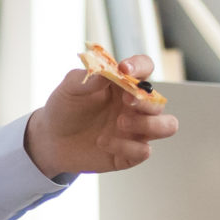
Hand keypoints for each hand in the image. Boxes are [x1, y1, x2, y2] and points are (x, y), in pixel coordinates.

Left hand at [25, 54, 179, 178]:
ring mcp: (135, 130)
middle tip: (126, 102)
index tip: (124, 69)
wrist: (51, 140)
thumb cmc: (64, 108)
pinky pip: (144, 151)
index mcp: (124, 84)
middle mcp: (135, 106)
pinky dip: (125, 147)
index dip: (140, 66)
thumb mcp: (70, 87)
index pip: (145, 68)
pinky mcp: (130, 153)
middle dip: (147, 102)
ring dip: (149, 124)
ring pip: (168, 126)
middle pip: (160, 101)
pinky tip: (103, 143)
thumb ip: (89, 77)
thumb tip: (108, 72)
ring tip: (120, 123)